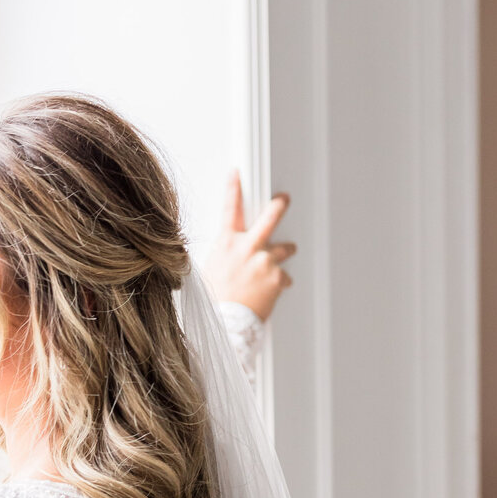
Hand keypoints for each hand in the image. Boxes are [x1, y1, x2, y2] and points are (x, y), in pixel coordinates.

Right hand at [203, 171, 295, 320]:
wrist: (227, 323)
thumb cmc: (216, 299)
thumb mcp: (212, 270)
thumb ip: (226, 254)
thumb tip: (232, 250)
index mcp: (227, 244)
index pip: (230, 210)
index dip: (233, 189)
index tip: (236, 173)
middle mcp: (246, 248)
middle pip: (269, 218)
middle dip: (279, 206)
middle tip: (284, 199)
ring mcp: (264, 261)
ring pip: (284, 249)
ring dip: (284, 252)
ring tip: (280, 260)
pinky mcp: (277, 277)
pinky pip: (284, 277)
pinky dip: (278, 283)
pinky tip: (267, 293)